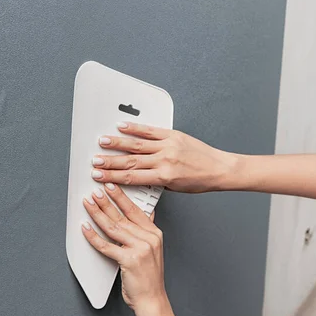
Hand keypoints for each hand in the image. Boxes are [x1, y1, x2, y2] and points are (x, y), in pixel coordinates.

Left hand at [81, 183, 166, 310]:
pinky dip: (93, 237)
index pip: (135, 210)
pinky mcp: (129, 260)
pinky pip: (106, 246)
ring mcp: (140, 249)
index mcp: (154, 234)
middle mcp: (149, 239)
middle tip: (95, 191)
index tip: (111, 186)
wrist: (152, 300)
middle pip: (122, 216)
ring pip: (113, 227)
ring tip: (88, 204)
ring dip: (98, 214)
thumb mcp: (154, 250)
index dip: (122, 196)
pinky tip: (85, 228)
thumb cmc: (149, 278)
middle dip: (106, 201)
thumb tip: (147, 214)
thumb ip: (148, 231)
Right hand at [90, 122, 243, 192]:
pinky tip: (123, 126)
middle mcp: (165, 160)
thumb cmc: (200, 181)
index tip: (100, 176)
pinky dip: (136, 128)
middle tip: (95, 161)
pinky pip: (151, 131)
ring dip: (117, 143)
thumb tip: (137, 177)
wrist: (220, 169)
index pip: (132, 177)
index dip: (112, 177)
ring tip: (102, 142)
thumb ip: (155, 181)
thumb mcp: (174, 188)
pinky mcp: (173, 135)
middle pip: (130, 161)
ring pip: (137, 145)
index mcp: (164, 176)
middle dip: (109, 161)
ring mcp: (168, 146)